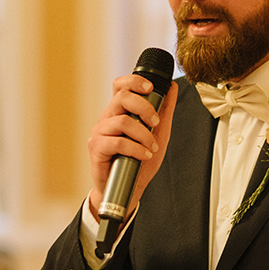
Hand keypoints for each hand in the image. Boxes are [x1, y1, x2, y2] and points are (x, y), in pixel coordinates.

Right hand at [88, 75, 177, 214]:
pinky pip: (117, 142)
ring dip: (143, 134)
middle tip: (156, 122)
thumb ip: (164, 110)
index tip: (152, 88)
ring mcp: (100, 132)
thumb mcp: (159, 133)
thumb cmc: (139, 161)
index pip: (120, 85)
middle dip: (144, 106)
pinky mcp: (96, 147)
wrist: (128, 188)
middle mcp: (107, 118)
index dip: (134, 81)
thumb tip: (172, 87)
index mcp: (120, 111)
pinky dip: (135, 148)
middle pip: (122, 97)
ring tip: (152, 147)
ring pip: (122, 121)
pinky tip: (144, 155)